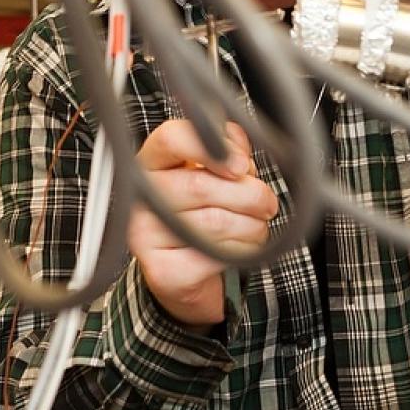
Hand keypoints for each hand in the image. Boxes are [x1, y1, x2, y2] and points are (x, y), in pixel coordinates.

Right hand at [128, 120, 278, 330]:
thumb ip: (227, 146)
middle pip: (202, 185)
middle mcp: (142, 195)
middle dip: (250, 195)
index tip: (241, 166)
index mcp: (154, 160)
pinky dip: (242, 253)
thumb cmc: (205, 210)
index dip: (214, 149)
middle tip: (266, 203)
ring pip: (216, 223)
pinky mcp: (162, 270)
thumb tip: (236, 143)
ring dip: (253, 226)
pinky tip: (240, 250)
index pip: (172, 138)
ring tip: (254, 226)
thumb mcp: (215, 171)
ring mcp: (145, 234)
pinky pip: (215, 256)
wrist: (188, 271)